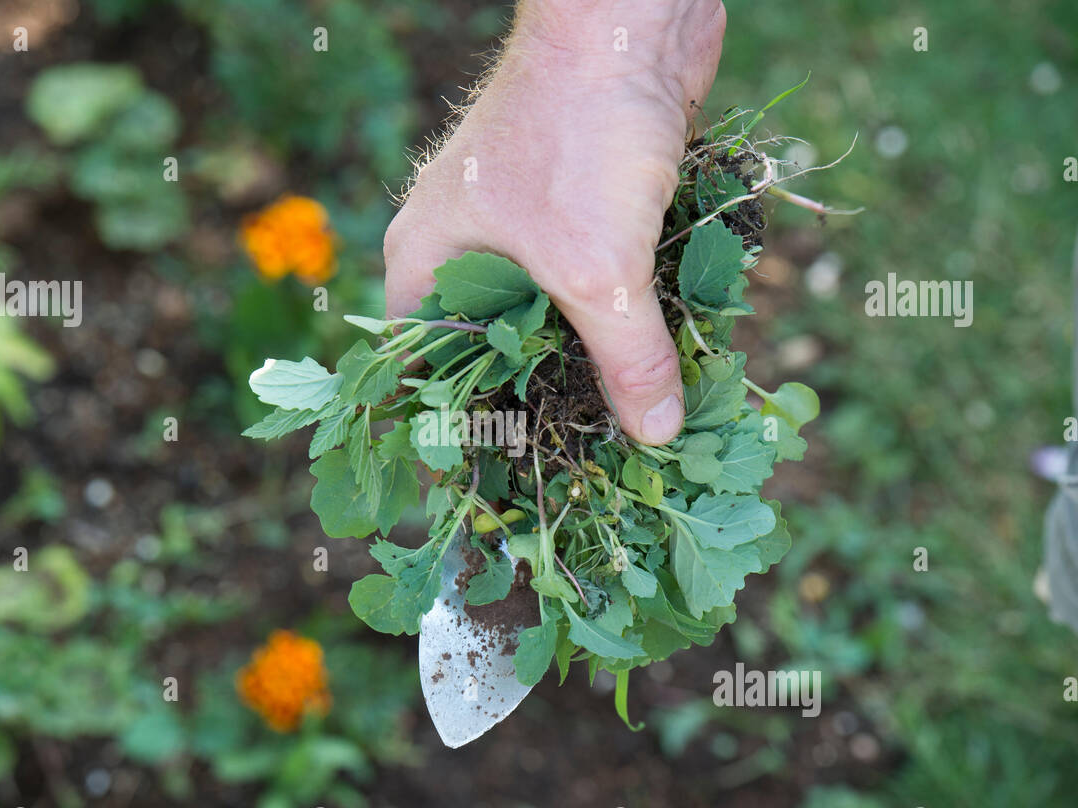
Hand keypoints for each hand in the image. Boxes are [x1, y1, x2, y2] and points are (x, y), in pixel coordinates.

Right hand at [384, 0, 725, 444]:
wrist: (630, 17)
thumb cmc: (578, 131)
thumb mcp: (598, 267)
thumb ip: (625, 358)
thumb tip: (656, 434)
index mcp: (425, 263)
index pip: (420, 374)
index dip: (448, 434)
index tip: (487, 491)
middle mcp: (465, 252)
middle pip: (491, 356)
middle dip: (534, 408)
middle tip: (573, 468)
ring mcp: (523, 230)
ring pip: (550, 322)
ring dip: (588, 367)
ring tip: (624, 431)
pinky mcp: (581, 210)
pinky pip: (594, 287)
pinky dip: (622, 322)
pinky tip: (658, 364)